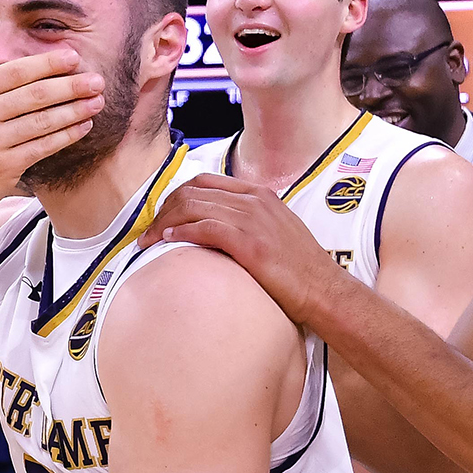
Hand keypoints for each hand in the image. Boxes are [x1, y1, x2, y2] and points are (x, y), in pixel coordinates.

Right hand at [0, 30, 103, 221]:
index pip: (14, 71)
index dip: (46, 63)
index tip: (73, 57)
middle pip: (34, 95)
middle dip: (70, 86)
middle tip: (97, 80)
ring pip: (42, 121)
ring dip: (75, 110)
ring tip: (97, 101)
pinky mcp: (4, 167)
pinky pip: (43, 147)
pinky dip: (67, 135)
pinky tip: (83, 126)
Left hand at [140, 174, 347, 322]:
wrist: (325, 291)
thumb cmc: (299, 270)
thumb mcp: (275, 232)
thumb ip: (248, 222)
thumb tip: (214, 228)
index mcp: (259, 194)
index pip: (204, 182)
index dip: (175, 196)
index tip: (161, 216)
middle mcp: (254, 200)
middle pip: (192, 191)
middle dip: (163, 209)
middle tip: (148, 231)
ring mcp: (253, 219)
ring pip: (193, 206)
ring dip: (164, 222)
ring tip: (149, 240)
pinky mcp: (250, 242)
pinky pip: (204, 228)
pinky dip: (181, 232)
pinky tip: (169, 241)